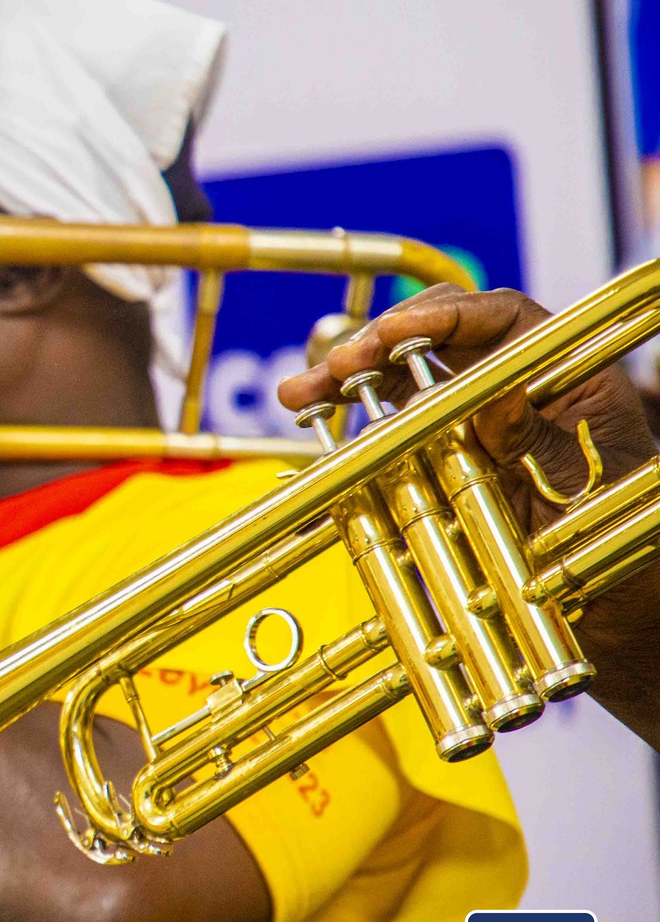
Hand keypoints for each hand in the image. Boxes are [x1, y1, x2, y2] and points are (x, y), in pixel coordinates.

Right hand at [278, 284, 659, 652]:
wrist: (611, 606)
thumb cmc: (622, 543)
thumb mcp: (588, 490)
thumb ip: (542, 442)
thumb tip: (497, 396)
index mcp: (566, 378)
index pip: (505, 320)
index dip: (446, 316)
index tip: (396, 332)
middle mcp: (513, 386)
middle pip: (438, 339)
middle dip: (378, 345)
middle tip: (335, 369)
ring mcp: (472, 418)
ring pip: (402, 378)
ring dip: (347, 381)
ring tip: (299, 396)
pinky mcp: (438, 453)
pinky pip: (388, 425)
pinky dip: (348, 422)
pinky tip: (312, 421)